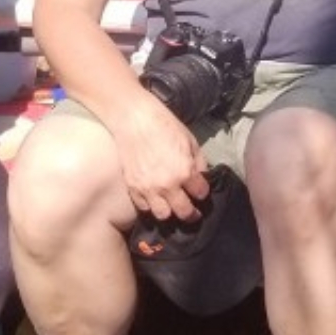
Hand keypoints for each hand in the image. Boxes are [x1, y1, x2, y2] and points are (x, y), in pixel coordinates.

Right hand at [113, 98, 211, 221]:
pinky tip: (154, 199)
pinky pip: (143, 207)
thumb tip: (201, 176)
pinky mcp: (133, 187)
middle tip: (193, 212)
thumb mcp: (190, 141)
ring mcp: (148, 188)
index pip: (200, 194)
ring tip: (172, 206)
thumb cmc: (164, 125)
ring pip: (163, 215)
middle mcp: (167, 185)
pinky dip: (150, 205)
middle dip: (191, 213)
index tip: (200, 191)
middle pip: (184, 212)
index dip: (202, 193)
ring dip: (170, 212)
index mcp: (185, 172)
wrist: (135, 119)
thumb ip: (199, 162)